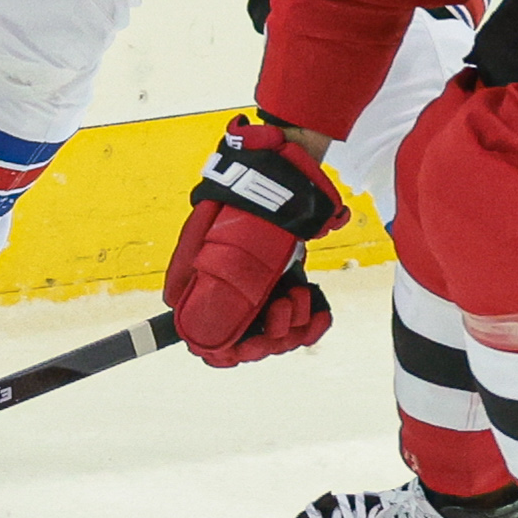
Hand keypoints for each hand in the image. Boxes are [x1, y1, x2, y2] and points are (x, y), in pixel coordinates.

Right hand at [165, 116, 349, 365]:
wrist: (288, 166)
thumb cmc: (252, 199)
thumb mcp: (229, 247)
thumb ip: (211, 291)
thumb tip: (198, 337)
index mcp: (200, 280)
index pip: (206, 338)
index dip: (228, 351)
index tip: (251, 345)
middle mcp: (225, 285)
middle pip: (243, 340)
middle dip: (269, 336)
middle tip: (285, 312)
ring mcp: (256, 281)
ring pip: (273, 331)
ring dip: (292, 325)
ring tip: (300, 298)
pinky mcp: (283, 276)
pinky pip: (296, 318)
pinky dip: (310, 320)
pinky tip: (319, 310)